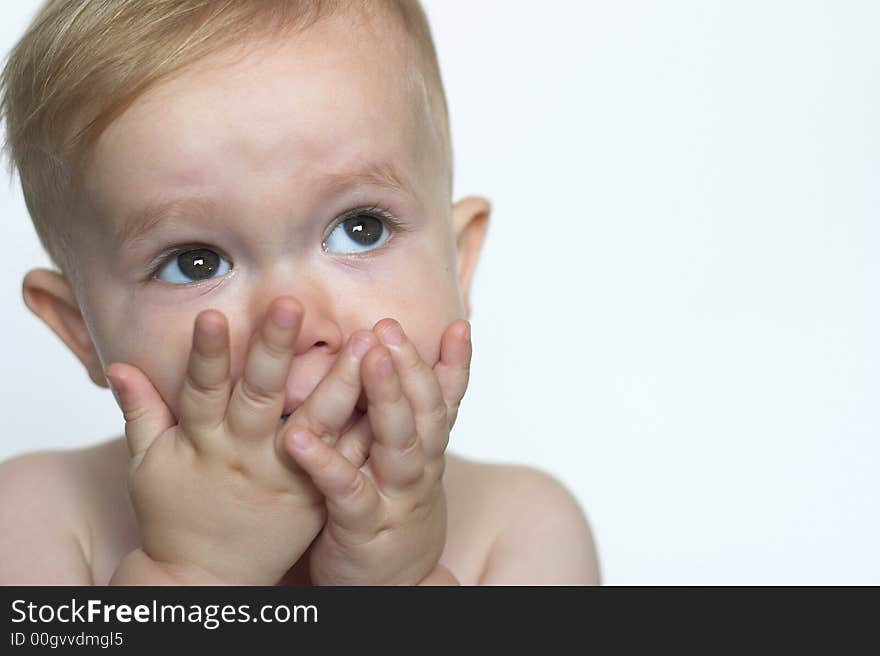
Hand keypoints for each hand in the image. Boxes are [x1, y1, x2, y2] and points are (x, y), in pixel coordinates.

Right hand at [106, 297, 374, 585]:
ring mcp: (285, 473)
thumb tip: (119, 364)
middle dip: (275, 350)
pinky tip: (392, 392)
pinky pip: (345, 457)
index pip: (202, 389)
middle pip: (262, 396)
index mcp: (203, 441)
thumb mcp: (148, 464)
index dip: (208, 354)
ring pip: (316, 423)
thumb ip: (141, 411)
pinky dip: (367, 426)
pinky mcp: (315, 492)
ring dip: (341, 380)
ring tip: (365, 341)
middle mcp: (245, 453)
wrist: (207, 577)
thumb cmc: (175, 515)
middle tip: (291, 305)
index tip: (213, 315)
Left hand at [284, 318, 471, 584]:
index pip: (447, 401)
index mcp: (427, 450)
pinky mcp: (363, 525)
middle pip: (425, 412)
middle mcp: (419, 468)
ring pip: (400, 443)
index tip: (459, 325)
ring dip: (388, 397)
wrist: (393, 590)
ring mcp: (396, 496)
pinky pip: (346, 489)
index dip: (457, 364)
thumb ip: (408, 418)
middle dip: (411, 367)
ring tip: (370, 357)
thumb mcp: (410, 465)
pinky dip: (325, 461)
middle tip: (391, 327)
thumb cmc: (392, 514)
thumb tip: (411, 365)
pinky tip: (298, 435)